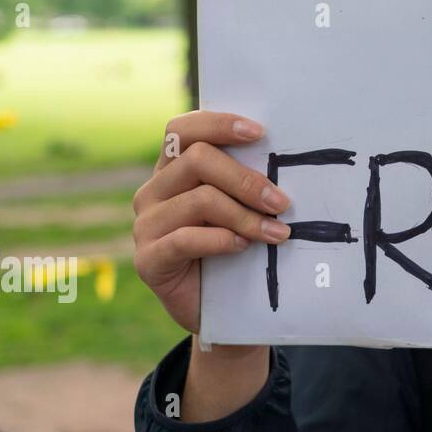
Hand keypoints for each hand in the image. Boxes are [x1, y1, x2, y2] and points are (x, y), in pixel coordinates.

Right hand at [133, 111, 291, 333]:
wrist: (221, 307)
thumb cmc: (237, 247)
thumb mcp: (242, 206)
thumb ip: (247, 180)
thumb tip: (285, 158)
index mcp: (174, 169)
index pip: (183, 129)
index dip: (219, 124)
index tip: (260, 133)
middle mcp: (153, 191)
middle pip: (196, 160)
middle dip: (246, 179)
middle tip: (282, 203)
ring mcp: (146, 225)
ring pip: (199, 200)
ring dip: (245, 215)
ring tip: (277, 233)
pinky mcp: (148, 259)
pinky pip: (184, 239)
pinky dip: (221, 240)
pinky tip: (243, 247)